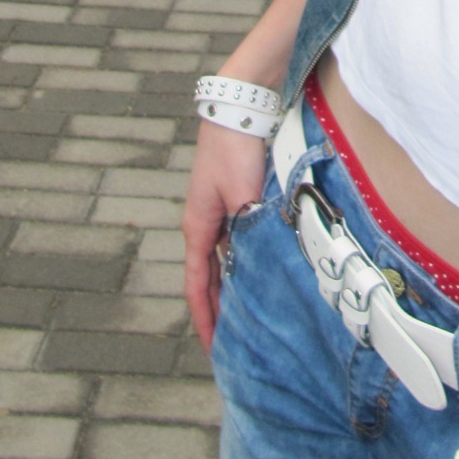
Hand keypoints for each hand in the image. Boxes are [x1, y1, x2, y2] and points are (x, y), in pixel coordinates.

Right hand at [182, 119, 269, 350]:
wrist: (238, 110)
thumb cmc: (234, 152)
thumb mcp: (241, 196)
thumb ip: (249, 230)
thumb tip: (260, 261)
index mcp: (198, 228)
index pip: (198, 286)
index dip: (205, 318)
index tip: (213, 348)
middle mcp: (205, 224)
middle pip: (210, 278)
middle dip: (218, 310)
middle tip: (231, 342)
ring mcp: (219, 211)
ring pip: (225, 261)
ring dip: (233, 287)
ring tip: (247, 314)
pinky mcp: (235, 199)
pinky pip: (237, 242)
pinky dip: (245, 261)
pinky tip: (259, 270)